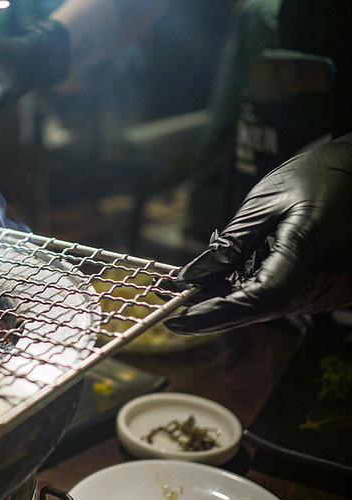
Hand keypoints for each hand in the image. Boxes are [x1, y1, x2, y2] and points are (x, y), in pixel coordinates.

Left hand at [165, 133, 351, 334]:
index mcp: (309, 257)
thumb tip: (191, 278)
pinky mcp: (330, 285)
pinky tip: (222, 277)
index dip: (214, 315)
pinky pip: (283, 293)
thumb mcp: (265, 203)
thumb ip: (229, 244)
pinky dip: (250, 287)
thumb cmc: (321, 175)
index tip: (176, 320)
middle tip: (171, 303)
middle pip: (259, 308)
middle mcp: (325, 283)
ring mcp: (331, 288)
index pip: (256, 302)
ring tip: (187, 288)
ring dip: (228, 297)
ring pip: (269, 304)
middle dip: (213, 307)